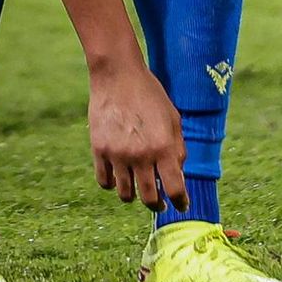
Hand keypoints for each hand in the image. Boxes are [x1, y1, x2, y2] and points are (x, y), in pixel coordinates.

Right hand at [89, 57, 187, 211]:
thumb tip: (179, 173)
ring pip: (125, 194)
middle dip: (157, 205)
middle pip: (149, 198)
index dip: (180, 201)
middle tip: (160, 203)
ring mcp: (118, 155)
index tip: (182, 205)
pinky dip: (113, 185)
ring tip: (140, 189)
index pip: (174, 187)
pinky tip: (120, 178)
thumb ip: (178, 147)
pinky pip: (105, 182)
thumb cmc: (150, 95)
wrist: (118, 76)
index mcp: (163, 146)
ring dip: (135, 196)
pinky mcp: (99, 151)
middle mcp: (141, 155)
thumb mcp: (173, 118)